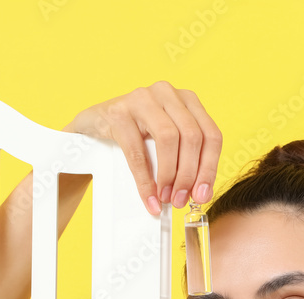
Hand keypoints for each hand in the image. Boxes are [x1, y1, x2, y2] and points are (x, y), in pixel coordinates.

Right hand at [64, 81, 221, 213]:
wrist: (93, 124)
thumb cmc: (136, 135)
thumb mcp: (166, 143)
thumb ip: (185, 161)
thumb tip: (199, 194)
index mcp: (187, 100)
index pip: (211, 135)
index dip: (210, 168)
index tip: (203, 195)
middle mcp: (168, 93)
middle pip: (192, 137)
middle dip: (189, 175)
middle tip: (181, 200)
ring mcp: (143, 98)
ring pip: (169, 139)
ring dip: (170, 175)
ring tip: (167, 197)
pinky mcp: (119, 111)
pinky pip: (138, 151)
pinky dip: (145, 179)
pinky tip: (149, 196)